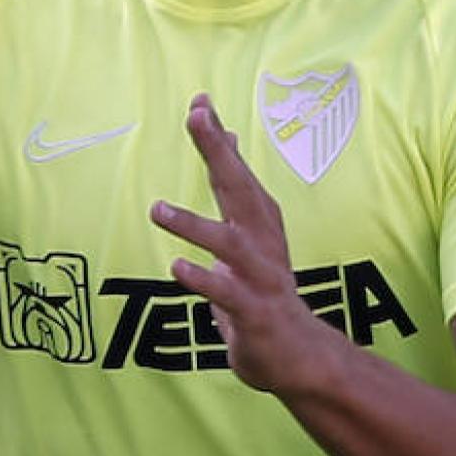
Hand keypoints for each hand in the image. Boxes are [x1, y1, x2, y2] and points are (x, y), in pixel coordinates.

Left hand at [149, 94, 341, 393]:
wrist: (298, 353)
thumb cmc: (264, 285)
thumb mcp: (252, 230)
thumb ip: (235, 187)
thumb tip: (227, 138)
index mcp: (258, 219)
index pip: (235, 170)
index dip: (217, 137)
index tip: (199, 102)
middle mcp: (261, 240)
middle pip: (239, 189)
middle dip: (218, 153)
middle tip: (197, 119)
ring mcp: (258, 276)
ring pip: (228, 243)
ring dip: (193, 224)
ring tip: (157, 210)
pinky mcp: (253, 311)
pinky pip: (225, 293)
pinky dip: (202, 279)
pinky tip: (176, 266)